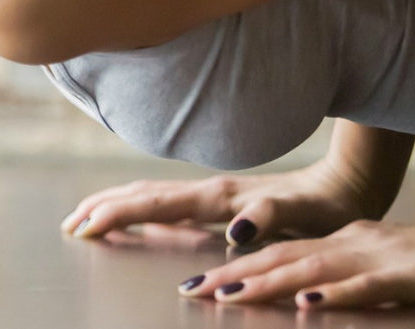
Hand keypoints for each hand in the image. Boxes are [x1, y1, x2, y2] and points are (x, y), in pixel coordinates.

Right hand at [61, 159, 382, 246]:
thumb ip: (267, 215)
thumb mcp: (302, 213)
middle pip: (142, 196)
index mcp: (219, 198)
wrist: (345, 185)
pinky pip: (167, 204)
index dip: (117, 216)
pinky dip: (140, 210)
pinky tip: (136, 218)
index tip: (85, 228)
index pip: (155, 205)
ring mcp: (211, 193)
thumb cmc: (324, 208)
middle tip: (69, 224)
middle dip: (103, 208)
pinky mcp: (219, 200)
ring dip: (115, 205)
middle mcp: (208, 191)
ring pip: (150, 196)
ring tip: (86, 216)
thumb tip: (235, 227)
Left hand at [177, 203, 414, 307]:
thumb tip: (302, 292)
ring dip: (270, 282)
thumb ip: (344, 272)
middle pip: (285, 257)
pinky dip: (338, 294)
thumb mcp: (383, 263)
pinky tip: (311, 303)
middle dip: (234, 274)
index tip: (194, 282)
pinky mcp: (414, 274)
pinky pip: (370, 286)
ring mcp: (383, 256)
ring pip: (316, 268)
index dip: (234, 266)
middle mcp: (355, 242)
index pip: (280, 252)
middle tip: (191, 289)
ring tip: (230, 294)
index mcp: (345, 239)